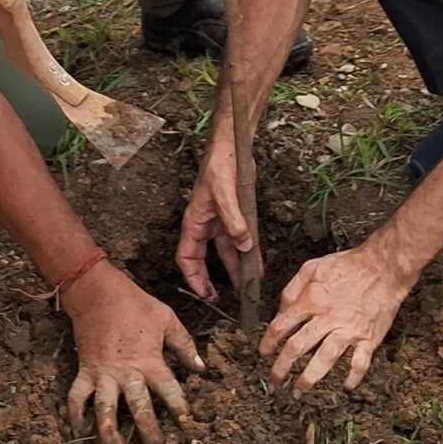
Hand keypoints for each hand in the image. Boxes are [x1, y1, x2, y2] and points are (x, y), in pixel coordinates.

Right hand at [63, 266, 201, 443]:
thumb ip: (183, 344)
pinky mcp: (85, 371)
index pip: (169, 391)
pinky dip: (76, 415)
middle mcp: (127, 373)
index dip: (180, 410)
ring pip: (106, 411)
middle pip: (139, 409)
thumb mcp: (166, 318)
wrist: (97, 291)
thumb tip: (201, 368)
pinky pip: (77, 397)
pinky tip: (81, 432)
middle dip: (150, 434)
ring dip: (111, 435)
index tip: (187, 427)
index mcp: (150, 360)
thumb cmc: (135, 304)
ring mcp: (103, 374)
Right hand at [175, 129, 256, 299]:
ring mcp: (219, 220)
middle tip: (219, 298)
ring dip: (233, 267)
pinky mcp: (233, 214)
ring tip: (244, 286)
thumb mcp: (226, 195)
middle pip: (203, 258)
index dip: (192, 276)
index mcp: (194, 221)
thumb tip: (244, 246)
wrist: (232, 146)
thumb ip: (235, 222)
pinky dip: (246, 252)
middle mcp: (204, 224)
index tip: (202, 293)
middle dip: (210, 278)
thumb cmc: (220, 165)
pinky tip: (256, 263)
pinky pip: (238, 239)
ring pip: (224, 250)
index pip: (186, 256)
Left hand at [261, 244, 413, 391]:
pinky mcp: (369, 338)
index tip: (263, 353)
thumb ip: (293, 288)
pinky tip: (346, 386)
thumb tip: (281, 310)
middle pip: (298, 346)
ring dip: (310, 377)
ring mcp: (349, 329)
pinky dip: (353, 377)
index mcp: (312, 299)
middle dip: (282, 367)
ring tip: (300, 390)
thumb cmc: (349, 265)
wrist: (384, 266)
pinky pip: (360, 363)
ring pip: (325, 358)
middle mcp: (328, 317)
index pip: (282, 325)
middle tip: (274, 380)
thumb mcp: (314, 267)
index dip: (269, 341)